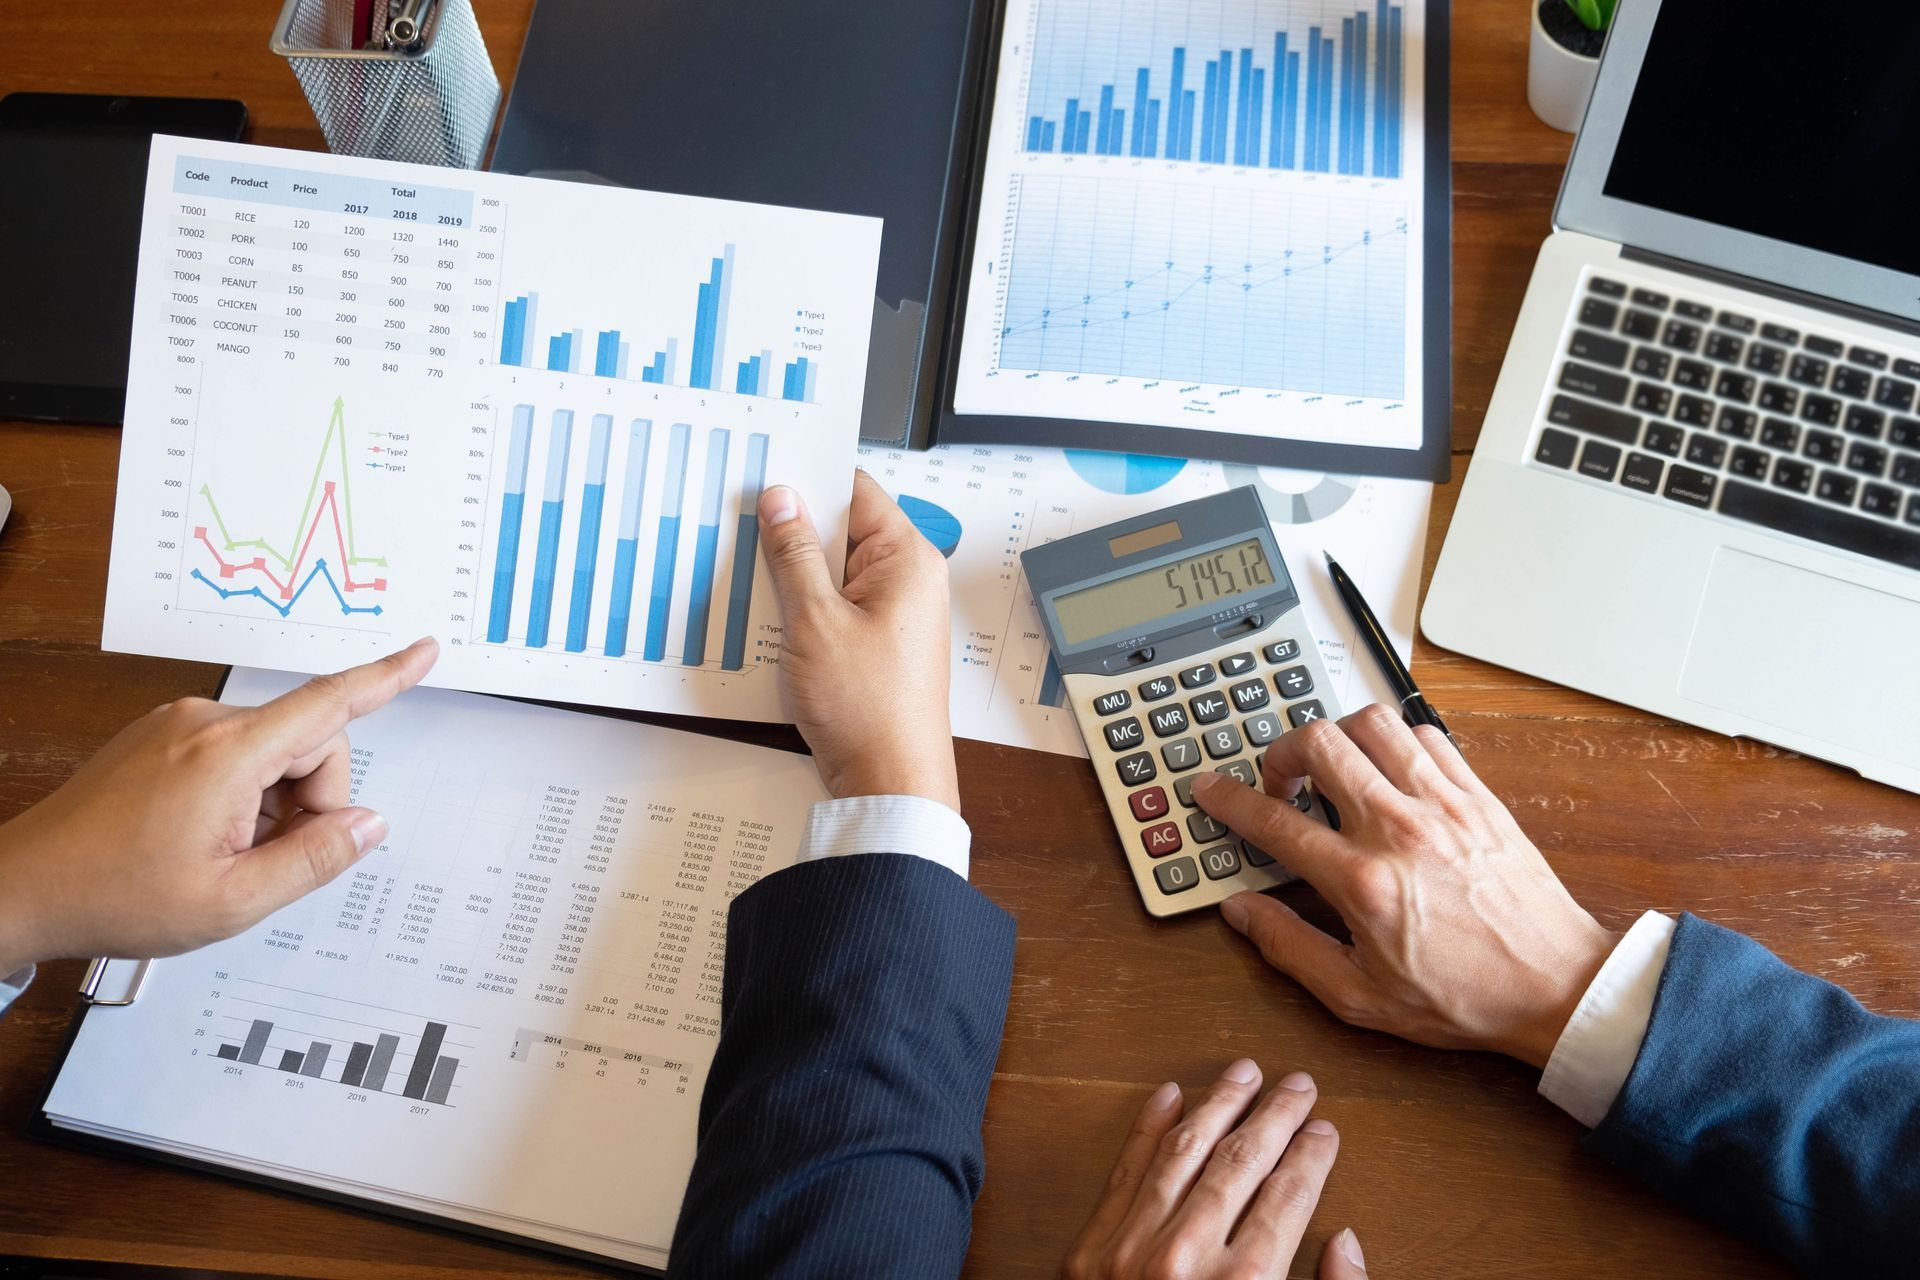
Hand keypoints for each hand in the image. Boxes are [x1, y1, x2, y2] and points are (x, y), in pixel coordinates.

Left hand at [0, 639, 438, 973]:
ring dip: (271, 805)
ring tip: (223, 855)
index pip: (330, 705)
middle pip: (308, 743)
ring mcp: (179, 726)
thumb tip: (367, 825)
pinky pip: (236, 754)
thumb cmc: (113, 895)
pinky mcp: (163, 737)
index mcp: (227, 755)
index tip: (425, 652)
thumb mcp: (232, 901)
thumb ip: (315, 860)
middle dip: (308, 803)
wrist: (24, 888)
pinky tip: (203, 837)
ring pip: (274, 753)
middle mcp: (204, 724)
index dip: (388, 678)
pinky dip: (241, 794)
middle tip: (265, 860)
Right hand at [757, 470, 959, 810]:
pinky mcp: (877, 643)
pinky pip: (835, 607)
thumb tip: (781, 500)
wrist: (890, 782)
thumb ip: (793, 555)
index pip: (855, 491)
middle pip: (842, 531)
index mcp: (907, 559)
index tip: (764, 481)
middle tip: (745, 534)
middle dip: (792, 534)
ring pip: (832, 573)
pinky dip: (805, 611)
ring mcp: (894, 613)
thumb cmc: (869, 710)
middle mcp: (908, 580)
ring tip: (757, 587)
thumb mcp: (814, 621)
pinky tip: (775, 624)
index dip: (808, 483)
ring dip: (794, 578)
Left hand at [1063, 1060, 1365, 1278]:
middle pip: (1241, 1163)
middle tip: (1299, 1084)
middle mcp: (1184, 1260)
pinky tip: (1168, 1095)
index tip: (1327, 1129)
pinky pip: (1123, 1174)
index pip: (1288, 1198)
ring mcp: (1128, 1252)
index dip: (1312, 1157)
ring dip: (1216, 1105)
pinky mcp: (1085, 1256)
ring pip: (1182, 1153)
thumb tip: (1345, 1242)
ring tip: (1242, 1072)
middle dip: (1275, 1117)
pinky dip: (1145, 1129)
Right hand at [1190, 706, 1618, 1067]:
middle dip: (1282, 751)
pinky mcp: (1479, 796)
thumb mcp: (1360, 996)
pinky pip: (1425, 736)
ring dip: (1339, 735)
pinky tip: (1388, 772)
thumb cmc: (1464, 998)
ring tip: (1333, 767)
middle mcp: (1401, 830)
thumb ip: (1290, 948)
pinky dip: (1394, 742)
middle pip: (1321, 744)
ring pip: (1373, 723)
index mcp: (1364, 883)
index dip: (1230, 799)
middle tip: (1281, 782)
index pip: (1276, 821)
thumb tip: (1242, 910)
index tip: (1211, 789)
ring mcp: (1444, 805)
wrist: (1557, 986)